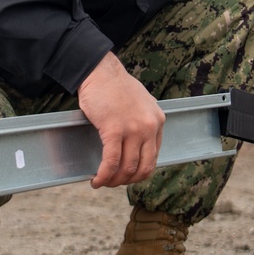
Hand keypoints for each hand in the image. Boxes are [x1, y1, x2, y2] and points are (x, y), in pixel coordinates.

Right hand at [77, 52, 164, 187]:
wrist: (100, 71)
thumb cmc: (115, 87)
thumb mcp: (140, 103)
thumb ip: (142, 122)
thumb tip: (136, 145)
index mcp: (157, 121)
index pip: (153, 158)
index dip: (138, 173)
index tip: (126, 176)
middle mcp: (149, 126)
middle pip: (143, 167)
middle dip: (127, 181)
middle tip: (114, 183)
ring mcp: (133, 129)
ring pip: (127, 167)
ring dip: (114, 181)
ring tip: (103, 182)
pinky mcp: (114, 129)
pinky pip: (111, 161)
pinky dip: (104, 175)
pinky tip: (96, 180)